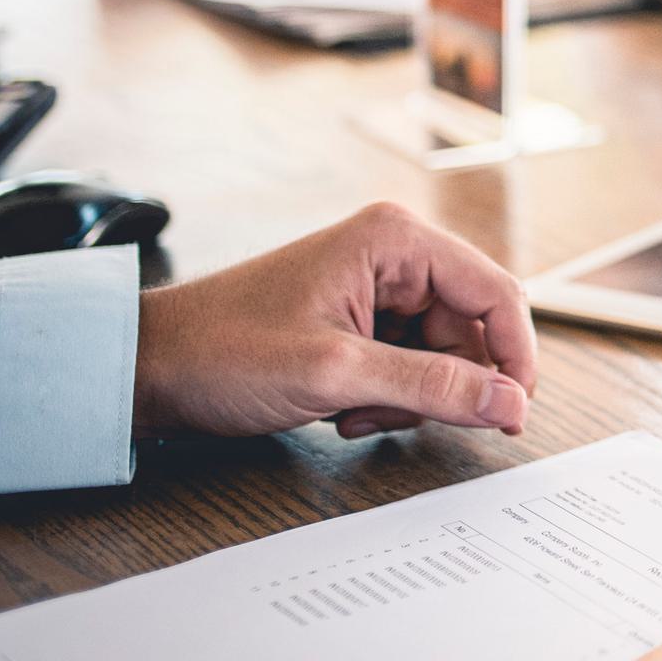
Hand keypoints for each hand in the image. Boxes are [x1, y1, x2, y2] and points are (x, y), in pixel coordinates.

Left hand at [133, 202, 536, 440]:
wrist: (146, 369)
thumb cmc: (222, 350)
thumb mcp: (336, 374)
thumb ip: (431, 387)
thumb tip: (511, 403)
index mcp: (396, 240)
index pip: (496, 293)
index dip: (515, 357)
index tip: (514, 415)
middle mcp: (394, 255)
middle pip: (471, 328)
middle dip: (447, 384)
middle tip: (408, 419)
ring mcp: (376, 287)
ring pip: (442, 354)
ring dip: (412, 397)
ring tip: (358, 414)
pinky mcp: (360, 320)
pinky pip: (410, 364)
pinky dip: (389, 398)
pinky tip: (346, 411)